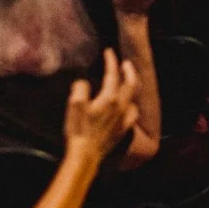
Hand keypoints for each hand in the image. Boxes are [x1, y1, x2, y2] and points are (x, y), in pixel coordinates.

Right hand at [62, 49, 140, 165]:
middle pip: (131, 83)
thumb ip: (80, 88)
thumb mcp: (74, 105)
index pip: (113, 74)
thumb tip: (83, 83)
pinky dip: (132, 105)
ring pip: (134, 97)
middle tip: (126, 62)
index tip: (109, 52)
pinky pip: (133, 113)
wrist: (85, 155)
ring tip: (128, 81)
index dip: (111, 61)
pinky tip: (128, 106)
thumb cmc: (78, 130)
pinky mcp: (123, 130)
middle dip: (129, 70)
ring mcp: (124, 119)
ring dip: (132, 86)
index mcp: (109, 98)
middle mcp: (121, 106)